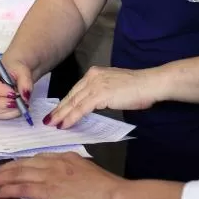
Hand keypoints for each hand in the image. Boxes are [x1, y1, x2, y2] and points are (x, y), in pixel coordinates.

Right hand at [0, 58, 32, 118]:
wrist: (15, 74)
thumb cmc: (16, 70)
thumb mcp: (23, 71)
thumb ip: (25, 82)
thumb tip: (25, 96)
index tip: (14, 94)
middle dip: (1, 103)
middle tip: (16, 103)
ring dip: (6, 110)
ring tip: (20, 105)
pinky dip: (7, 114)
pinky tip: (16, 109)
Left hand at [0, 153, 123, 198]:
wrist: (115, 196)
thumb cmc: (106, 188)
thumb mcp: (85, 172)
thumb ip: (69, 171)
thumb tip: (59, 179)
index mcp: (64, 157)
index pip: (33, 159)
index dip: (16, 165)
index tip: (6, 169)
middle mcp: (55, 162)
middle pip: (21, 164)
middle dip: (3, 170)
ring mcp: (51, 176)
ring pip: (18, 174)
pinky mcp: (50, 191)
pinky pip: (23, 188)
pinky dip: (8, 189)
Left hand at [47, 66, 164, 128]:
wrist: (150, 84)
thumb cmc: (138, 89)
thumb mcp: (114, 88)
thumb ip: (102, 93)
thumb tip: (94, 104)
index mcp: (94, 74)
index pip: (76, 90)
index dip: (65, 103)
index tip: (57, 112)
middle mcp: (92, 76)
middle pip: (71, 96)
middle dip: (59, 110)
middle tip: (48, 120)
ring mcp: (95, 85)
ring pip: (73, 102)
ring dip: (61, 115)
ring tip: (52, 124)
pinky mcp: (100, 94)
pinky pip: (81, 108)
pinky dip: (71, 117)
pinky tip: (64, 124)